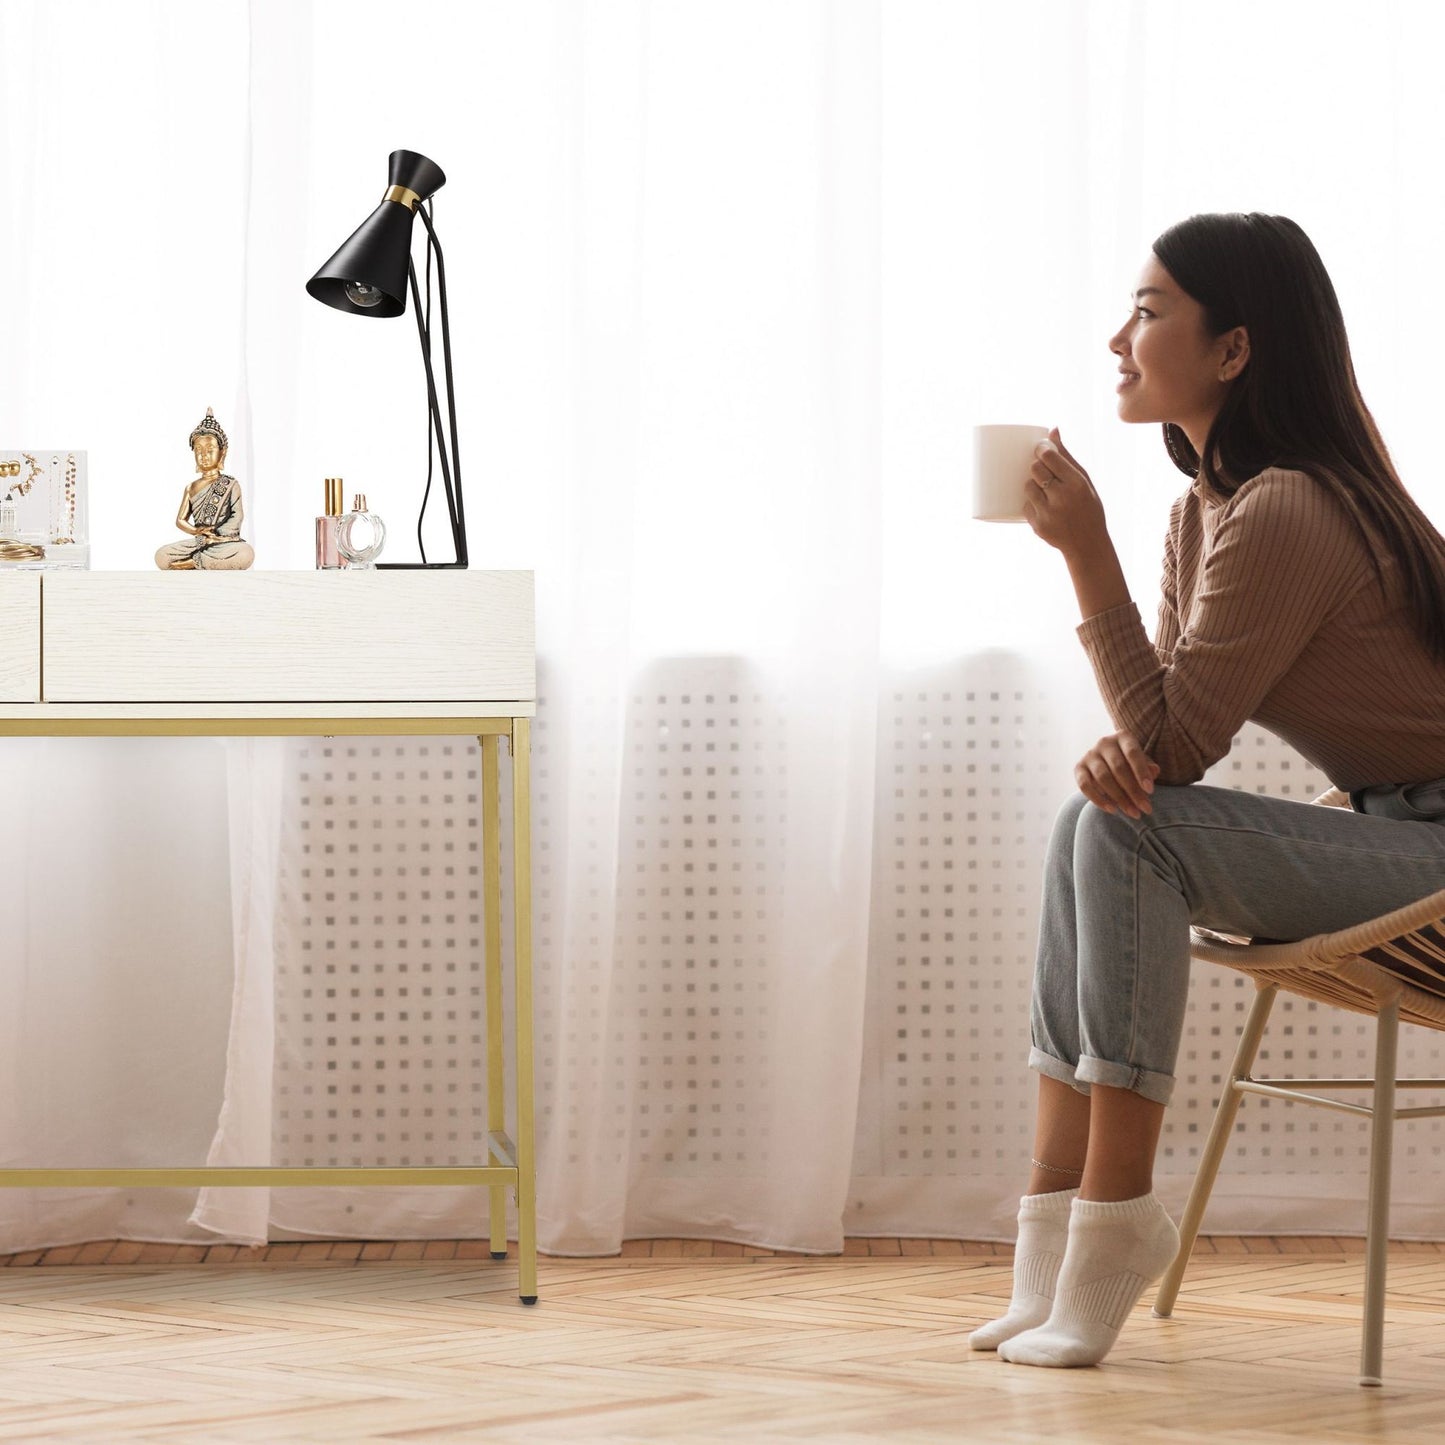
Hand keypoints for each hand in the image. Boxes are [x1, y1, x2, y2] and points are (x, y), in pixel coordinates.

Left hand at [1023, 428, 1107, 554]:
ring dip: (1033, 485)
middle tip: (1042, 471)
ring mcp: (1048, 513)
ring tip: (1045, 491)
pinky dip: (1032, 504)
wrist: (1088, 544)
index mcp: (1077, 484)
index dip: (1041, 450)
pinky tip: (1045, 508)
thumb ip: (1067, 457)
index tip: (1040, 449)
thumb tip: (1052, 430)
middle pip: (1035, 469)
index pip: (1050, 457)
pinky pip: (1025, 505)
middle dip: (1036, 467)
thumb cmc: (1088, 507)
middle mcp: (1062, 497)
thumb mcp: (1085, 481)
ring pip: (1027, 487)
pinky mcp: (1037, 525)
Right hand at [1075, 730, 1159, 817]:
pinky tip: (1113, 810)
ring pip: (1103, 778)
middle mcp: (1104, 742)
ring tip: (1133, 812)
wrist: (1108, 764)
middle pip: (1118, 767)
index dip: (1141, 772)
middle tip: (1145, 808)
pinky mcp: (1078, 768)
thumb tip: (1153, 771)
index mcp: (1123, 737)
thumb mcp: (1143, 763)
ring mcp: (1089, 755)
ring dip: (1119, 798)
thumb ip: (1148, 767)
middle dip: (1133, 790)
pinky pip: (1085, 786)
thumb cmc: (1131, 764)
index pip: (1132, 753)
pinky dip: (1098, 800)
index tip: (1150, 791)